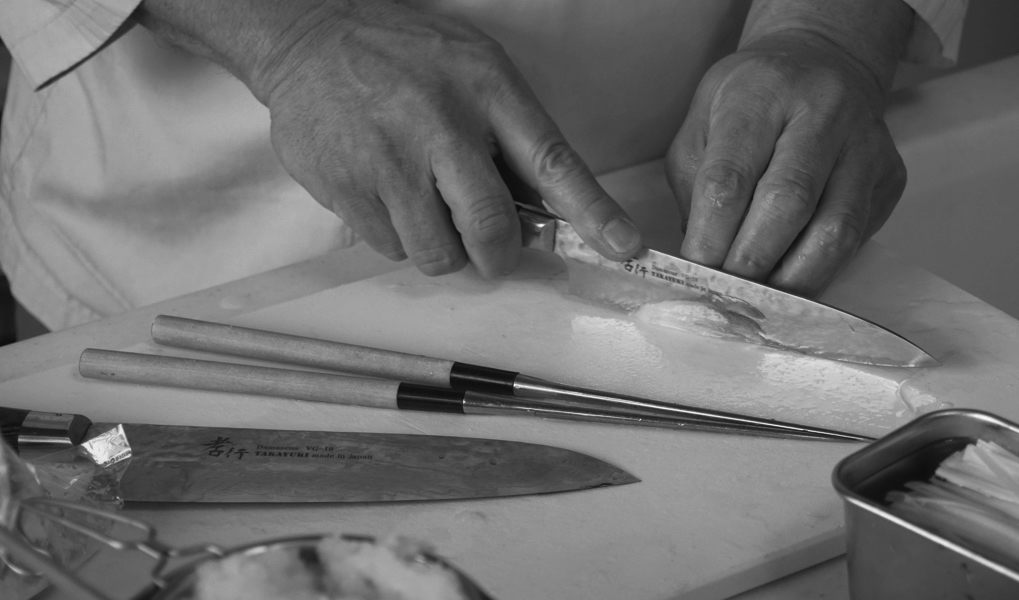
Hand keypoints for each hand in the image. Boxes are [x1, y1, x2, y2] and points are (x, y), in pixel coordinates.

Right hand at [139, 0, 641, 276]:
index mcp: (487, 91)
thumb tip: (548, 215)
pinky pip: (391, 249)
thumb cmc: (406, 57)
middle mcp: (440, 127)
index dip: (593, 212)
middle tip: (491, 249)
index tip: (625, 246)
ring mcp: (388, 161)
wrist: (308, 38)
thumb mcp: (475, 69)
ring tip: (427, 208)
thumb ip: (513, 135)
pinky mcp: (345, 189)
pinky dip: (398, 237)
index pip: (553, 161)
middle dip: (498, 255)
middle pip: (491, 229)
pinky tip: (386, 193)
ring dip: (443, 248)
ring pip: (438, 254)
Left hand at [666, 7, 909, 296]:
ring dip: (794, 277)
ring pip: (835, 230)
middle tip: (729, 294)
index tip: (697, 273)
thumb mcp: (702, 122)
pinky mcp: (890, 175)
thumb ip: (694, 186)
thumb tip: (700, 259)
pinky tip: (795, 276)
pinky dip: (823, 269)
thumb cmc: (751, 101)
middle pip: (788, 204)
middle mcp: (822, 112)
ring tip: (764, 298)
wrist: (824, 61)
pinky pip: (859, 238)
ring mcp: (865, 144)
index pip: (731, 178)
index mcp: (761, 93)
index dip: (711, 236)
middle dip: (752, 262)